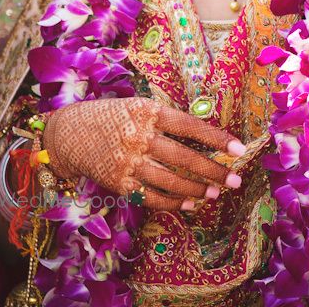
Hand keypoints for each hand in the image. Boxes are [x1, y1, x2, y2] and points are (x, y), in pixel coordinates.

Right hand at [44, 97, 244, 210]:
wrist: (69, 133)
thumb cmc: (112, 115)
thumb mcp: (138, 106)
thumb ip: (165, 120)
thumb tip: (204, 136)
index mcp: (147, 111)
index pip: (189, 126)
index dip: (215, 137)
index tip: (239, 149)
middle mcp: (139, 136)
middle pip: (184, 157)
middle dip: (213, 170)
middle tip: (235, 179)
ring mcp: (128, 161)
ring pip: (170, 180)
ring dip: (196, 189)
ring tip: (214, 192)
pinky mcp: (118, 183)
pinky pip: (151, 196)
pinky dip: (172, 201)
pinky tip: (188, 203)